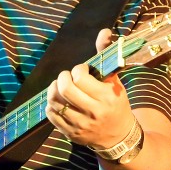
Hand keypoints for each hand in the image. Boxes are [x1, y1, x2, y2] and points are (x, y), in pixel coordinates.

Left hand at [46, 29, 134, 148]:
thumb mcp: (116, 82)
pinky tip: (58, 100)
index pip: (80, 78)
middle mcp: (93, 113)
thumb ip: (106, 56)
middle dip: (62, 78)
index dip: (77, 70)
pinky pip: (51, 116)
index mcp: (106, 98)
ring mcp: (81, 125)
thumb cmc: (117, 104)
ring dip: (53, 90)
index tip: (82, 71)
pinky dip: (51, 104)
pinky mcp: (71, 134)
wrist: (119, 137)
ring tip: (60, 86)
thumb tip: (104, 32)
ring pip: (55, 102)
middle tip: (66, 76)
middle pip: (65, 90)